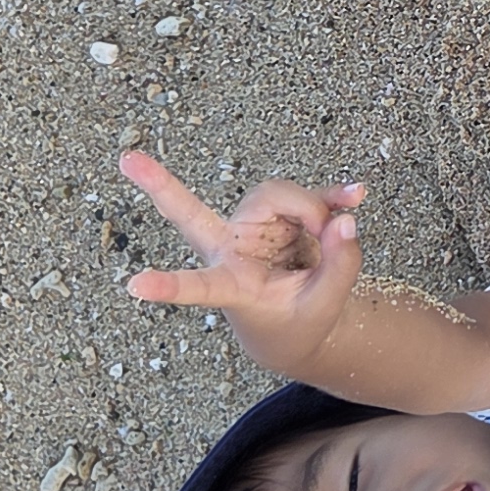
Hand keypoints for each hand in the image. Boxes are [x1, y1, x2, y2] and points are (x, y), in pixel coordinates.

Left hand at [120, 150, 362, 384]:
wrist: (297, 323)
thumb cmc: (298, 321)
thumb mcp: (322, 307)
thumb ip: (338, 268)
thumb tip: (345, 219)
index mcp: (232, 286)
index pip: (199, 286)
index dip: (169, 286)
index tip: (133, 287)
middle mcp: (232, 250)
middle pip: (236, 207)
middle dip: (188, 189)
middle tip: (150, 167)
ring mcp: (254, 229)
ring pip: (281, 195)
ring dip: (315, 210)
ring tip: (337, 235)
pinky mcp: (280, 218)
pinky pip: (309, 196)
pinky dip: (333, 196)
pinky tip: (355, 194)